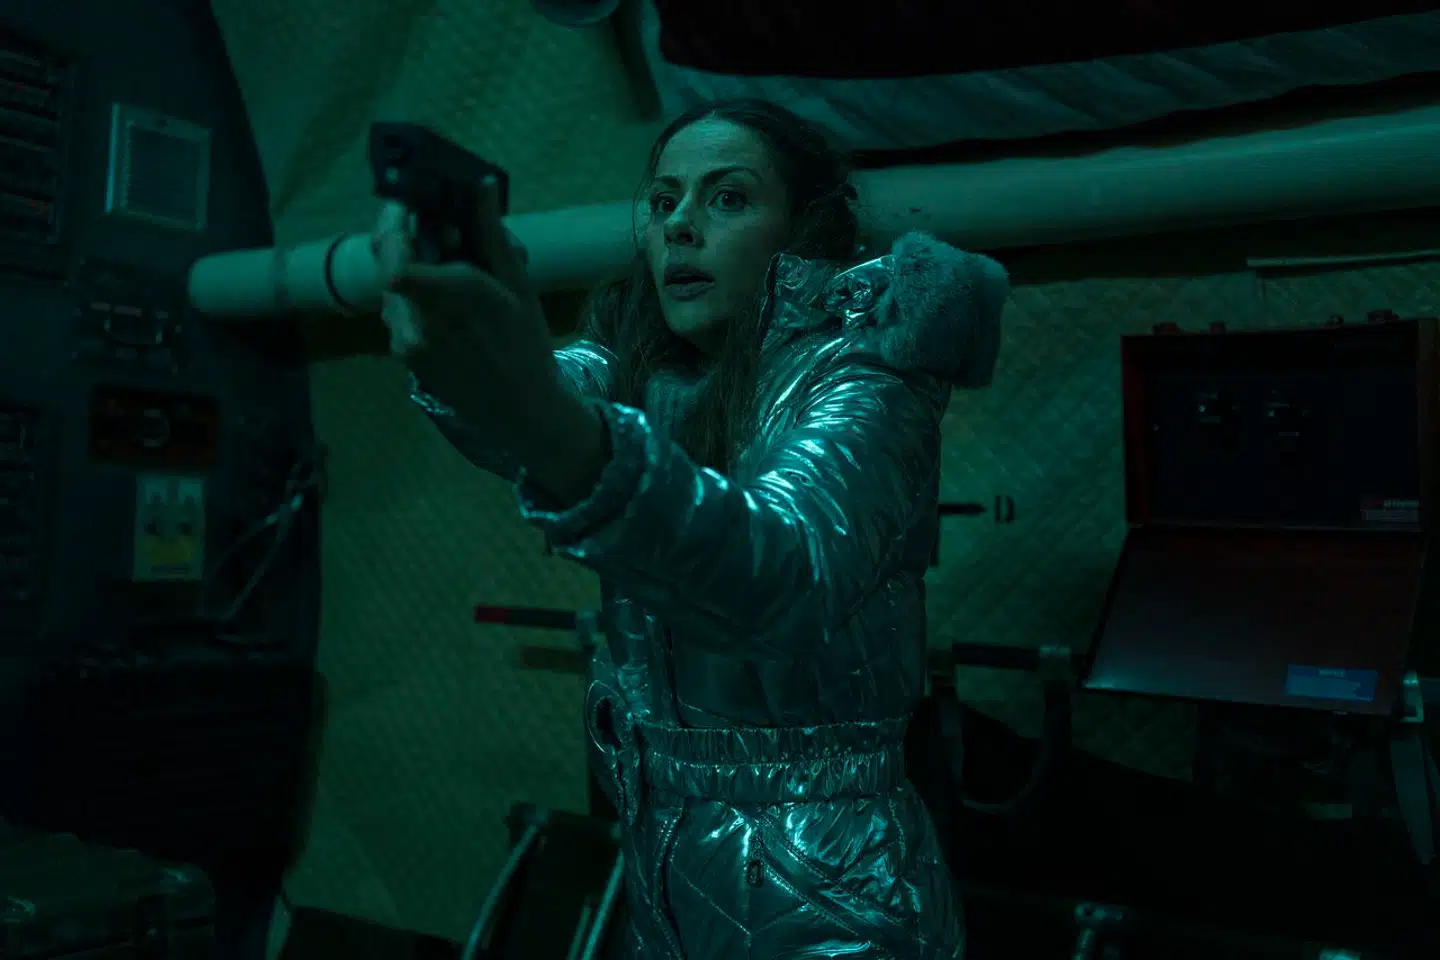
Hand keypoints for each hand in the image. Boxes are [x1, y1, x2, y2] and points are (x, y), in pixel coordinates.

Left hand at [375, 179, 567, 457]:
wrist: (521, 411)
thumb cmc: (527, 346)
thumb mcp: (519, 287)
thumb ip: (491, 236)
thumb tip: (481, 185)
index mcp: (448, 296)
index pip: (390, 249)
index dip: (392, 221)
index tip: (412, 205)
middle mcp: (415, 319)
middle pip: (388, 263)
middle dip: (408, 240)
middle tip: (442, 235)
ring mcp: (405, 341)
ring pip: (392, 288)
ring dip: (412, 270)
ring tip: (452, 272)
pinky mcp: (404, 356)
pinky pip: (399, 312)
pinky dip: (416, 298)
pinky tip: (449, 305)